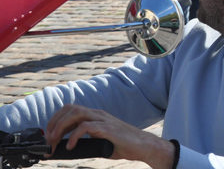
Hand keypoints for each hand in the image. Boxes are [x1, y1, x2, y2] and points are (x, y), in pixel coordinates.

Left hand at [45, 104, 174, 168]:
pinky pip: (86, 126)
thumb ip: (86, 139)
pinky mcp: (107, 128)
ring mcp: (103, 119)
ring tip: (55, 141)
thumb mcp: (100, 140)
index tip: (48, 136)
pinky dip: (74, 136)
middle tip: (48, 140)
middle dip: (54, 123)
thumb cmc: (122, 144)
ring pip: (76, 113)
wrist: (142, 146)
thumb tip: (66, 148)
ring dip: (61, 127)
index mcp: (95, 116)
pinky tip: (71, 146)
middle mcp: (98, 114)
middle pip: (70, 108)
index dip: (56, 121)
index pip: (70, 109)